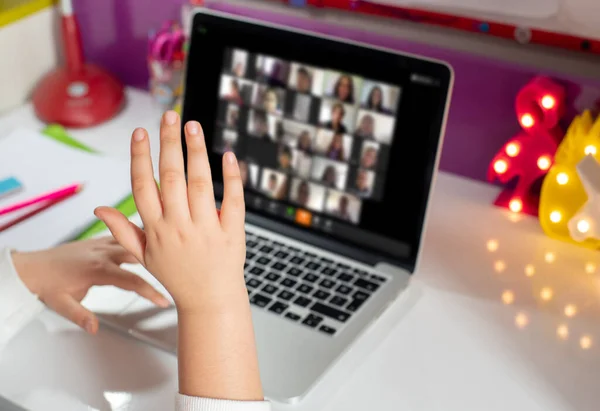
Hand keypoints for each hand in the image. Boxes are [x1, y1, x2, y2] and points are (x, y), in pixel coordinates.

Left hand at [11, 237, 169, 333]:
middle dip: (160, 262)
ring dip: (151, 246)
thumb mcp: (60, 304)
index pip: (132, 281)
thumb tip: (94, 328)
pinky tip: (150, 239)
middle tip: (180, 269)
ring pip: (133, 241)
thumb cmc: (47, 285)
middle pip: (139, 255)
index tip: (165, 300)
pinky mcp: (99, 242)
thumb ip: (79, 316)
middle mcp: (103, 253)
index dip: (151, 291)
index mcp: (97, 269)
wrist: (32, 266)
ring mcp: (102, 245)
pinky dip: (138, 238)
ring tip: (172, 250)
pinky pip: (123, 237)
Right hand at [95, 111, 246, 311]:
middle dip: (169, 143)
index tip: (141, 132)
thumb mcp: (145, 257)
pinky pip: (232, 200)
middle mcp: (179, 226)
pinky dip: (230, 177)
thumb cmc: (177, 277)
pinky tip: (227, 155)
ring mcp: (207, 228)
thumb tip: (99, 210)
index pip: (143, 185)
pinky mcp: (232, 232)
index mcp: (156, 229)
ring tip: (192, 126)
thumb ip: (123, 231)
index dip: (140, 156)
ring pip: (199, 183)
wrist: (210, 301)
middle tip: (169, 115)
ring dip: (196, 151)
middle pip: (171, 176)